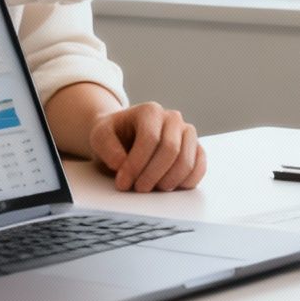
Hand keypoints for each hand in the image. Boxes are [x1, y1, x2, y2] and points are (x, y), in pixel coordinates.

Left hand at [89, 102, 205, 192]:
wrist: (124, 137)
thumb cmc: (114, 136)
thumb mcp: (100, 136)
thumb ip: (106, 147)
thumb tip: (122, 163)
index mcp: (150, 111)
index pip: (150, 138)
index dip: (136, 164)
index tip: (123, 183)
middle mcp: (173, 118)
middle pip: (171, 150)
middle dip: (153, 175)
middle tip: (138, 189)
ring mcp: (187, 133)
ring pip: (187, 160)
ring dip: (169, 181)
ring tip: (152, 189)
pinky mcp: (195, 149)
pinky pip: (199, 167)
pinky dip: (187, 181)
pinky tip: (169, 188)